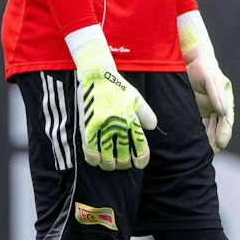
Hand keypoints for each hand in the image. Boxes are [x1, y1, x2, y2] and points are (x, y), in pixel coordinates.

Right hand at [69, 27, 157, 170]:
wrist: (97, 75)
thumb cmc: (118, 86)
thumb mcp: (136, 98)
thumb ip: (146, 114)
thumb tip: (152, 128)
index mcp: (132, 119)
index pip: (140, 146)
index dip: (141, 159)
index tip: (140, 164)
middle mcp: (119, 125)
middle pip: (123, 155)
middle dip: (124, 164)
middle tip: (123, 164)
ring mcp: (103, 126)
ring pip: (106, 156)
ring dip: (109, 164)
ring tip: (110, 165)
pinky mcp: (88, 125)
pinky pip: (90, 149)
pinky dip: (93, 158)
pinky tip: (95, 161)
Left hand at [178, 10, 234, 149]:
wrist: (187, 60)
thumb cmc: (201, 67)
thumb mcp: (210, 78)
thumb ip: (216, 94)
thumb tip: (223, 112)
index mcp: (224, 101)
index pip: (226, 121)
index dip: (224, 133)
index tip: (221, 144)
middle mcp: (217, 108)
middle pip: (218, 129)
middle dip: (215, 142)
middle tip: (210, 155)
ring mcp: (206, 111)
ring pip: (208, 130)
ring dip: (206, 142)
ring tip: (201, 156)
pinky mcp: (195, 112)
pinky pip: (198, 128)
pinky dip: (197, 138)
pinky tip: (192, 148)